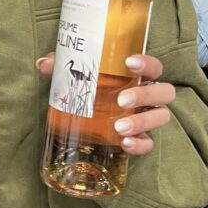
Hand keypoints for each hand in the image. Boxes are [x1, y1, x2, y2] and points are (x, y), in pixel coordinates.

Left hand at [35, 52, 174, 155]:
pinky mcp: (140, 138)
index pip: (154, 66)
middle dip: (145, 95)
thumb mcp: (77, 75)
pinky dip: (140, 144)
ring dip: (142, 122)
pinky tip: (125, 144)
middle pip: (164, 92)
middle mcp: (148, 96)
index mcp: (138, 76)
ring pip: (161, 116)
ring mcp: (147, 117)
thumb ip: (63, 65)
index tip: (129, 62)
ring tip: (120, 127)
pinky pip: (148, 143)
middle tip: (122, 99)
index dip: (147, 63)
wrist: (87, 119)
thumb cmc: (91, 88)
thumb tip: (44, 64)